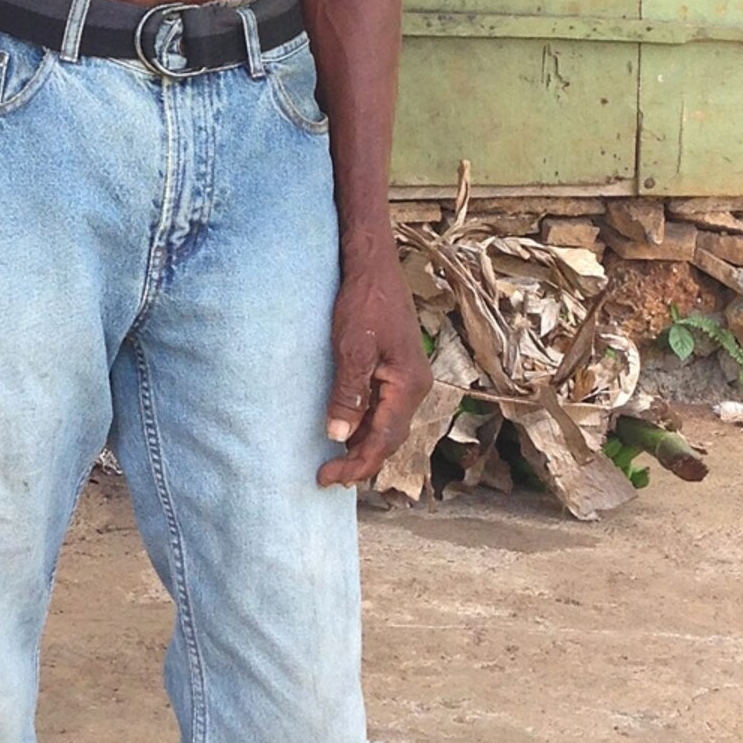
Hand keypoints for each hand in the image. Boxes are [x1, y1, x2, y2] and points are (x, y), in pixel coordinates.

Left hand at [318, 244, 430, 486]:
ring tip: (336, 461)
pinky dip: (367, 424)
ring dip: (364, 445)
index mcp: (409, 385)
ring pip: (388, 424)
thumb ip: (348, 394)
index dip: (357, 464)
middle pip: (390, 438)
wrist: (374, 265)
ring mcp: (408, 377)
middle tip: (329, 477)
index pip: (384, 440)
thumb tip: (339, 436)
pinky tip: (348, 429)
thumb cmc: (364, 302)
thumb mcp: (352, 348)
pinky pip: (384, 407)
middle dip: (361, 460)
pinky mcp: (397, 368)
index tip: (328, 477)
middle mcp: (415, 386)